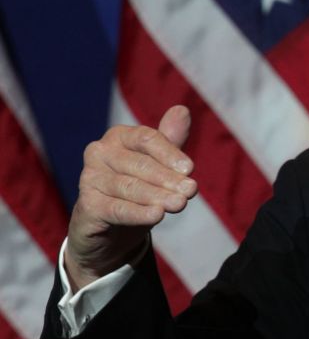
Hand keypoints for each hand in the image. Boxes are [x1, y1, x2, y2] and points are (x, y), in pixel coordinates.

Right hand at [66, 105, 196, 289]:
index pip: (146, 139)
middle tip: (191, 190)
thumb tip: (182, 110)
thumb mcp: (158, 164)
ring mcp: (89, 178)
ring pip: (129, 187)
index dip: (170, 153)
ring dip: (157, 196)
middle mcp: (99, 153)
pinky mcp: (87, 205)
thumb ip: (170, 141)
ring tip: (180, 203)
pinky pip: (116, 208)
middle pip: (140, 164)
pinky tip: (156, 215)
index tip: (190, 169)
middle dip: (168, 178)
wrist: (110, 228)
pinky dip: (138, 213)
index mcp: (119, 137)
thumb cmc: (138, 189)